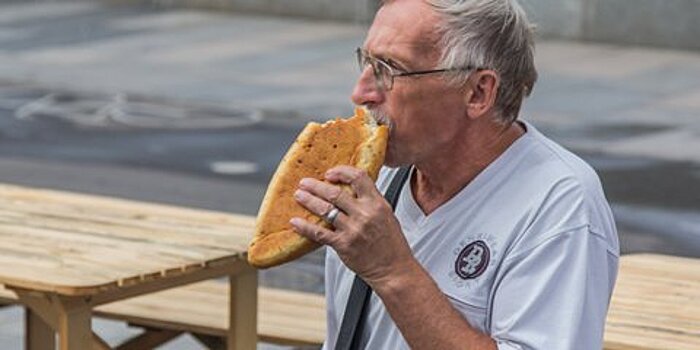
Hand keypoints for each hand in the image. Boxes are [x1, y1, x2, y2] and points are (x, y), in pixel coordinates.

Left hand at [290, 166, 414, 285]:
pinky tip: (295, 222)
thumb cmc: (391, 244)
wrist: (394, 269)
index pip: (358, 177)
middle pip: (335, 193)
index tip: (330, 173)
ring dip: (308, 201)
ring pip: (325, 210)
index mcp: (377, 204)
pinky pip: (319, 233)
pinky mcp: (343, 245)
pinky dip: (304, 227)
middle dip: (316, 186)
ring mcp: (353, 230)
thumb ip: (370, 201)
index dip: (341, 172)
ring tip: (299, 196)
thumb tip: (351, 188)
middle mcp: (365, 214)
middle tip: (305, 183)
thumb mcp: (387, 215)